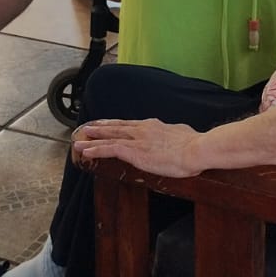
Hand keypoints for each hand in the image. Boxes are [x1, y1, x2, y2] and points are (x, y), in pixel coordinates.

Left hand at [73, 118, 201, 178]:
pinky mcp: (134, 151)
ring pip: (109, 137)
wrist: (196, 149)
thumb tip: (176, 136)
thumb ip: (174, 135)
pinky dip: (95, 150)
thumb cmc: (194, 146)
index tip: (108, 125)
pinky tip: (85, 152)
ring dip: (93, 139)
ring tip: (79, 140)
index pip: (130, 125)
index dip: (116, 125)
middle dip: (101, 128)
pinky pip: (109, 150)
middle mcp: (142, 129)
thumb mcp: (182, 135)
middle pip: (116, 127)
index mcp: (154, 126)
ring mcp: (136, 140)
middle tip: (87, 128)